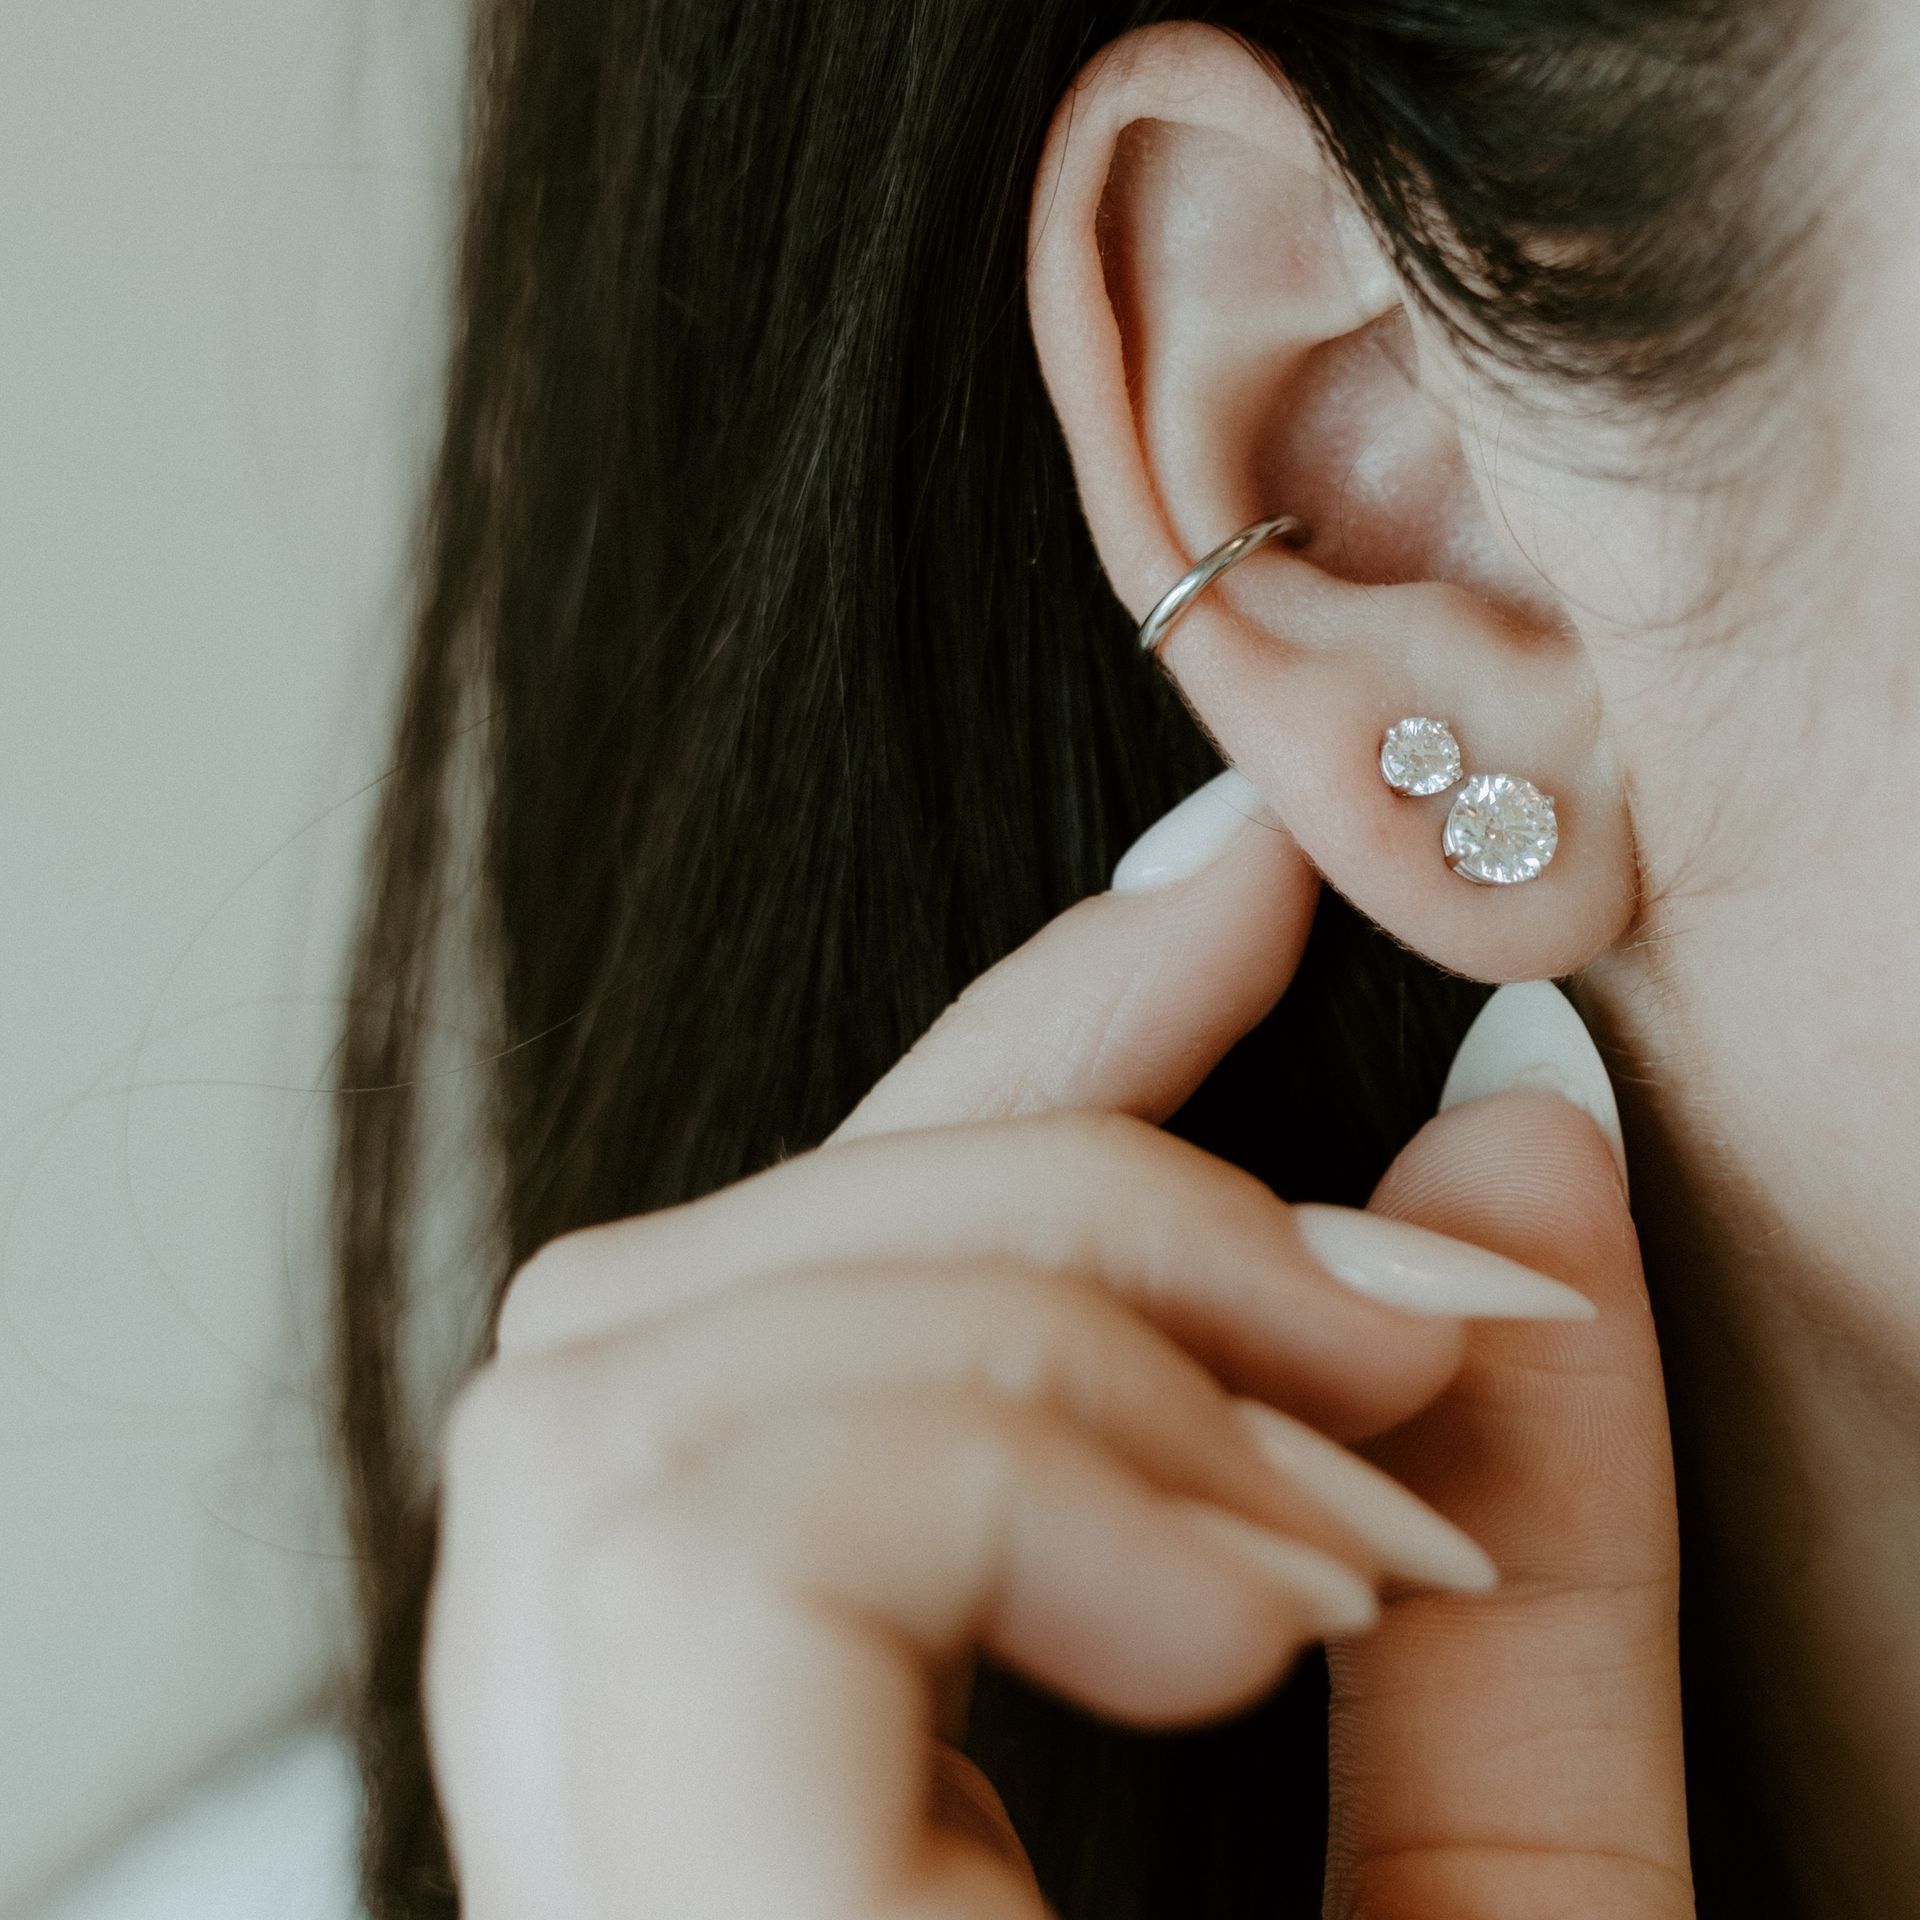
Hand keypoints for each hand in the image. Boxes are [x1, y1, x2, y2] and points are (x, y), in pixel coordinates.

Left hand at [423, 798, 1684, 1916]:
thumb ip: (1537, 1645)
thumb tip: (1504, 1158)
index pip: (700, 1558)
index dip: (1038, 1415)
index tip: (1356, 1496)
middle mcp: (588, 1904)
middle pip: (626, 1375)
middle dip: (1054, 1254)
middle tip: (1376, 1317)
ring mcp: (565, 1823)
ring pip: (618, 1359)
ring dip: (997, 1264)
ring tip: (1297, 1346)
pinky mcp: (626, 1768)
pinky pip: (678, 1427)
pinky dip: (926, 1322)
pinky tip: (1143, 1351)